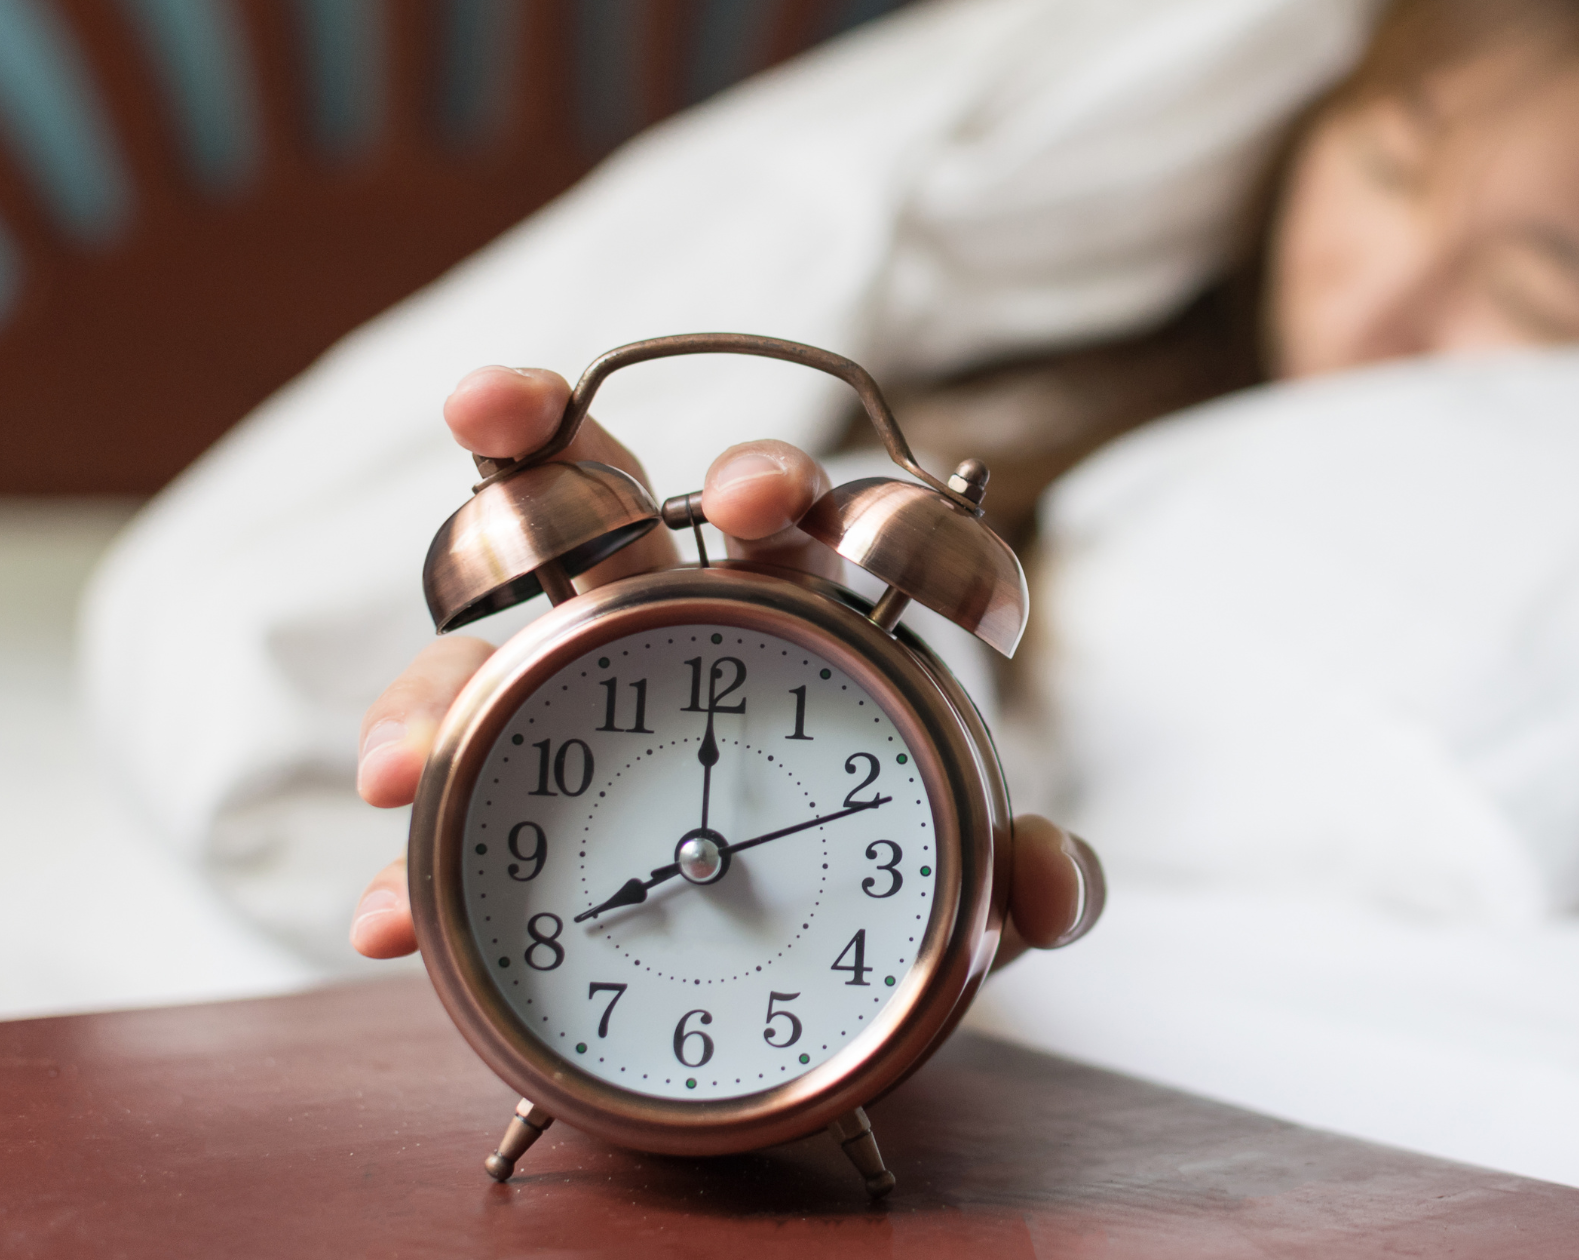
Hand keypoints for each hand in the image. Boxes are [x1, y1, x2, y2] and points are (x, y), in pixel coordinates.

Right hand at [349, 365, 1103, 967]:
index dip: (774, 485)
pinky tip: (386, 920)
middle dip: (547, 454)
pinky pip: (453, 812)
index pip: (792, 517)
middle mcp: (682, 630)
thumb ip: (1037, 885)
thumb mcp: (982, 897)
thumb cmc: (909, 895)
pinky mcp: (516, 800)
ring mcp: (580, 703)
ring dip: (427, 684)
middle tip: (491, 412)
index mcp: (808, 618)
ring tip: (397, 765)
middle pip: (605, 511)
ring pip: (487, 652)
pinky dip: (412, 862)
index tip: (762, 497)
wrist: (824, 973)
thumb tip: (1055, 879)